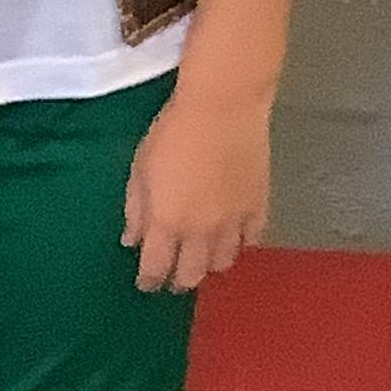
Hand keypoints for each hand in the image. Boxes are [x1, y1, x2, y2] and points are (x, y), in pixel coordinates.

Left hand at [123, 88, 271, 294]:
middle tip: (173, 277)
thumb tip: (131, 240)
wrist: (223, 107)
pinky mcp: (258, 208)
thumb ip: (135, 209)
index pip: (156, 268)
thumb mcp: (140, 168)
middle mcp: (201, 232)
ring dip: (209, 265)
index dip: (149, 281)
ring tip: (202, 257)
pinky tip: (231, 237)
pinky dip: (239, 244)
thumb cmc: (173, 131)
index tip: (146, 284)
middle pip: (191, 275)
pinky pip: (250, 241)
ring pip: (223, 263)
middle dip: (179, 280)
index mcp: (167, 222)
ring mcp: (234, 223)